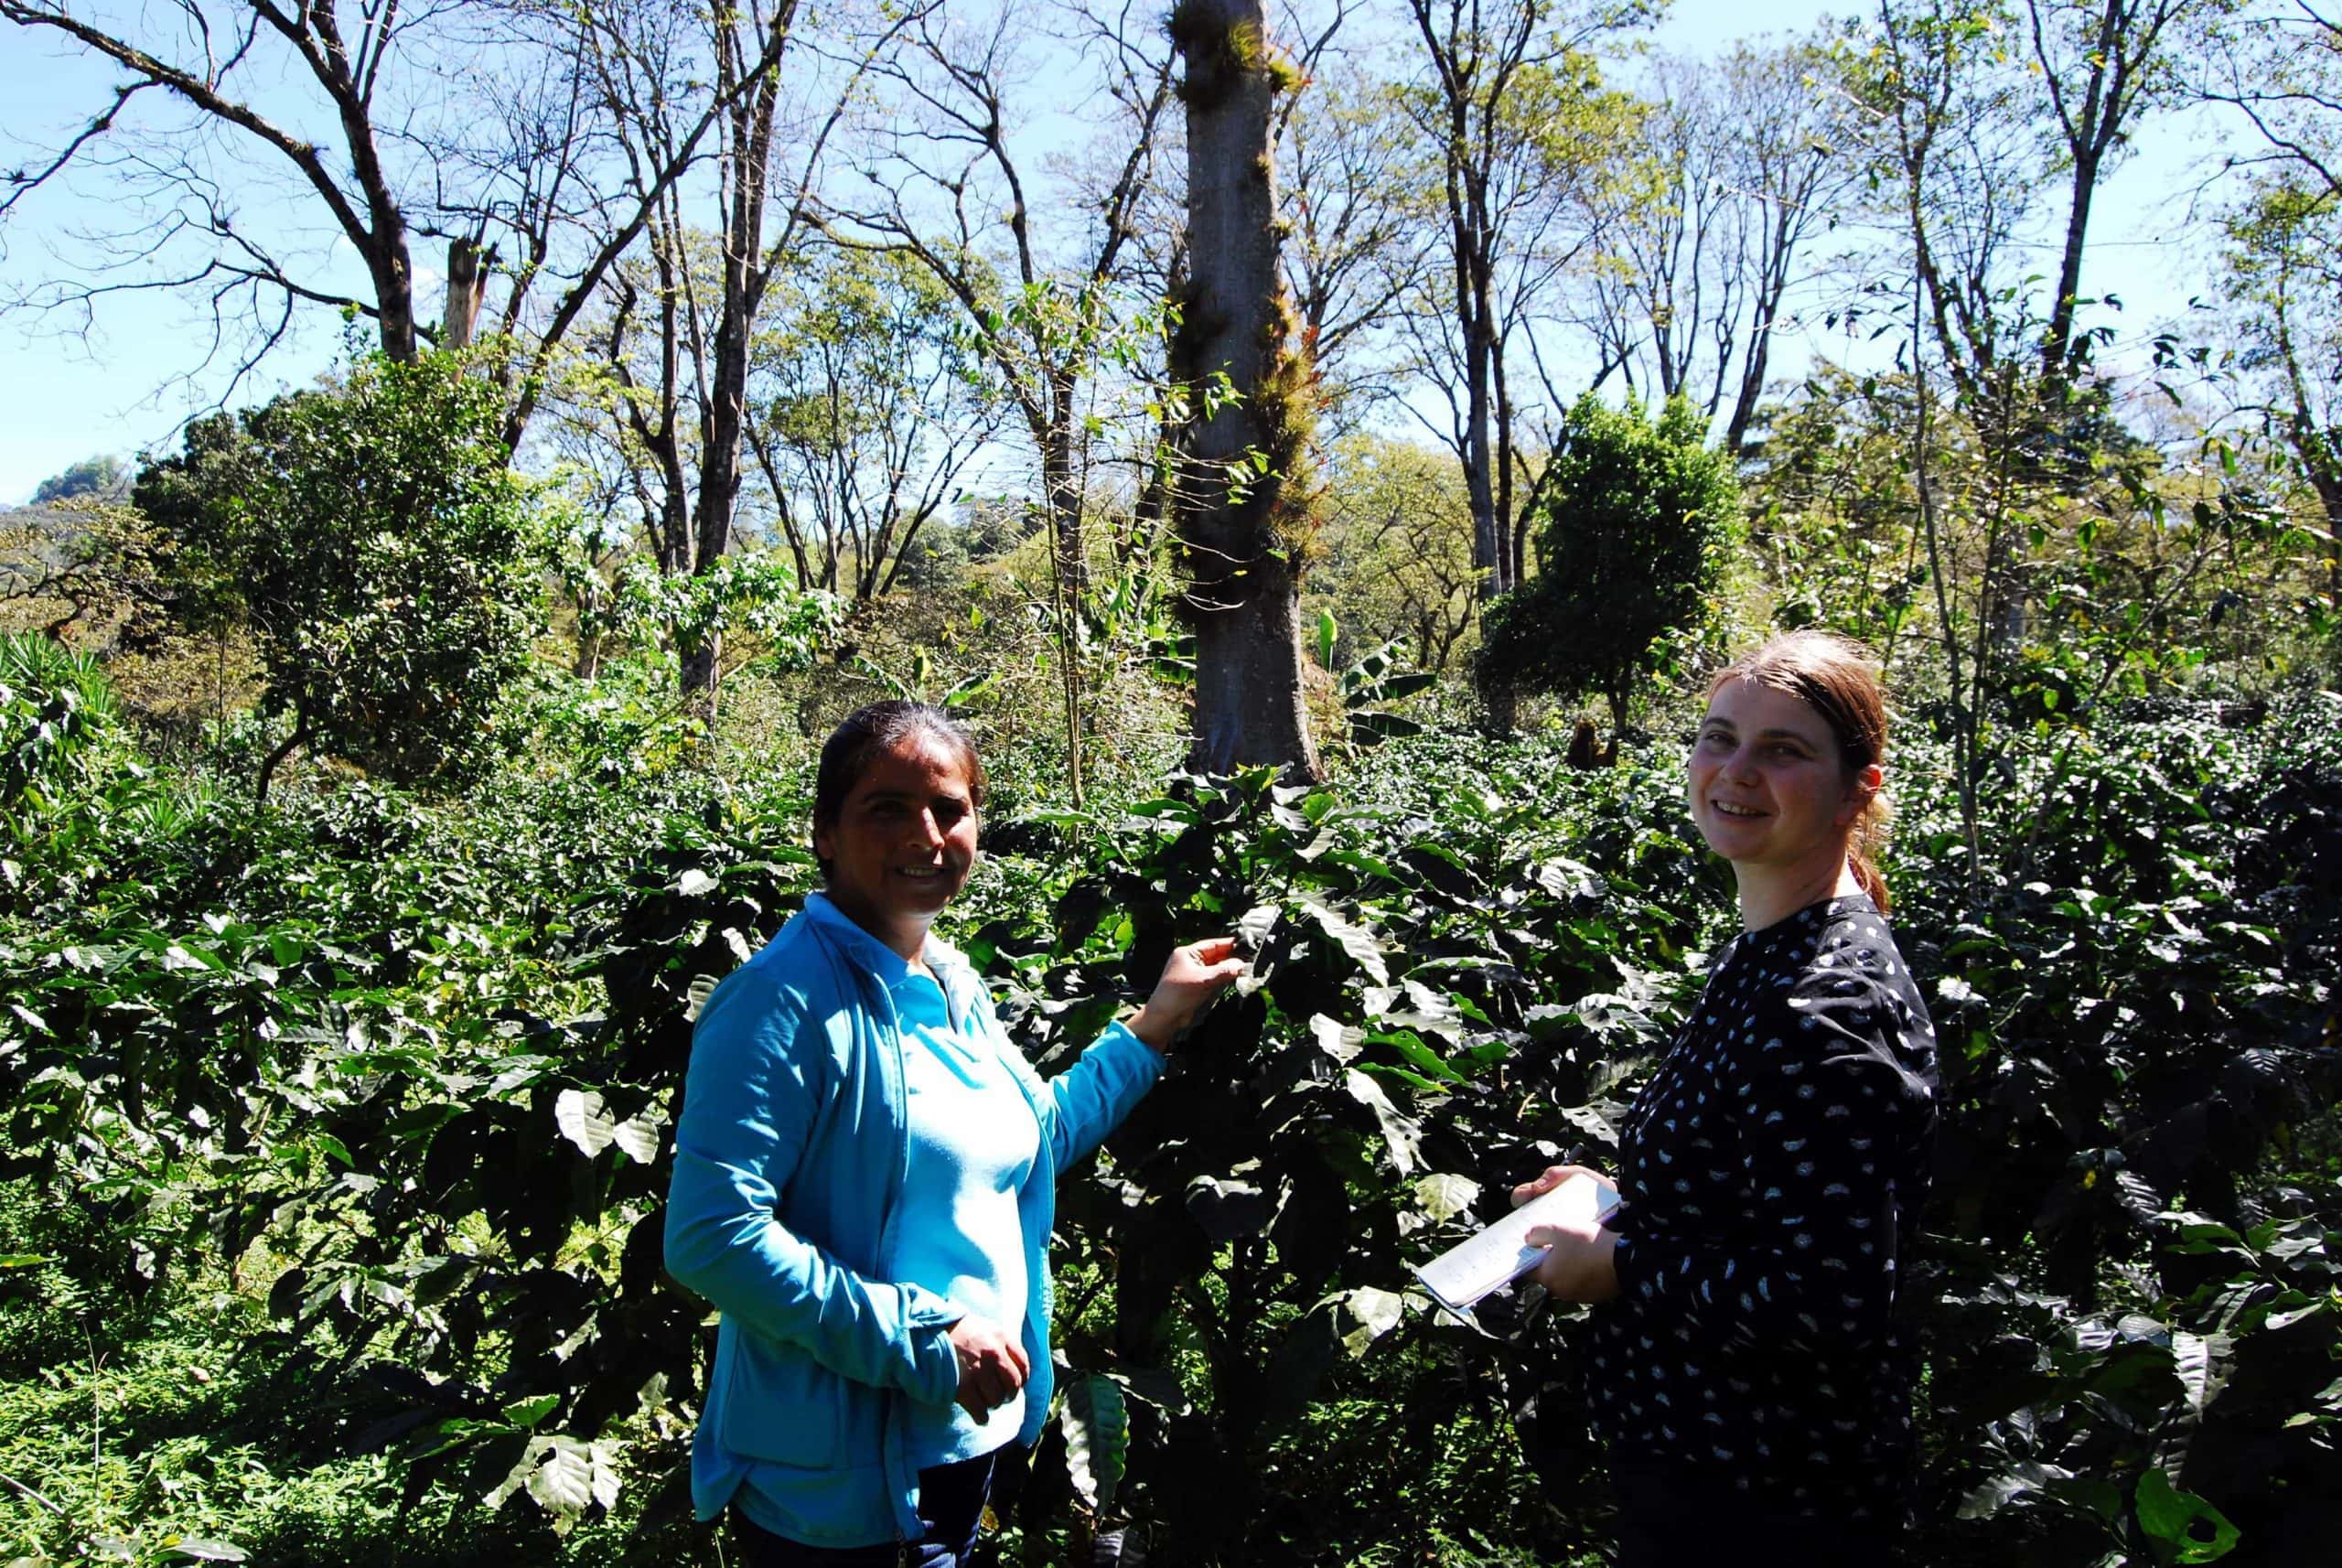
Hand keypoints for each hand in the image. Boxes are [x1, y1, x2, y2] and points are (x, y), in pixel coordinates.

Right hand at [948, 1316, 1029, 1416]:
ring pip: (996, 1399)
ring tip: (986, 1403)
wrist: (925, 1330)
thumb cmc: (954, 1329)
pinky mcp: (962, 1386)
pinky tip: (980, 1417)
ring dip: (993, 1404)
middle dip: (1009, 1395)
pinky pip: (979, 1409)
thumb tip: (1011, 1363)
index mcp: (1001, 1337)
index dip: (1021, 1379)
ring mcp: (977, 1371)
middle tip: (1001, 1397)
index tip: (1015, 1384)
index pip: (1023, 1365)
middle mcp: (993, 1354)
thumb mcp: (983, 1326)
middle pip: (1013, 1384)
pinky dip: (981, 1417)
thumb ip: (999, 1342)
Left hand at [1127, 936, 1246, 1051]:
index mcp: (1188, 953)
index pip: (1212, 944)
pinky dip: (1224, 978)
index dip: (1229, 944)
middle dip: (1231, 957)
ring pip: (1216, 967)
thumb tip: (1240, 964)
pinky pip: (1214, 978)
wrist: (1164, 1017)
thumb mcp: (1202, 980)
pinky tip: (1235, 978)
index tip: (1246, 944)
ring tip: (1246, 968)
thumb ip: (1223, 971)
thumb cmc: (1178, 995)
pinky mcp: (1198, 986)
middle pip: (1216, 955)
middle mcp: (1191, 961)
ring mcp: (1195, 974)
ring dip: (1229, 969)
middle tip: (1250, 958)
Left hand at [1514, 1163, 1620, 1304]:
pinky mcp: (1597, 1296)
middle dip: (1551, 1259)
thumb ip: (1538, 1232)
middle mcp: (1561, 1292)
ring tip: (1579, 1247)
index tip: (1534, 1243)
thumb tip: (1529, 1238)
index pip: (1528, 1269)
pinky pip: (1584, 1281)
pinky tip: (1593, 1257)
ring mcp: (1580, 1296)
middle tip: (1559, 1241)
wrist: (1626, 1260)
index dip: (1530, 1255)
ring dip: (1570, 1265)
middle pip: (1549, 1274)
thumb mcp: (1558, 1229)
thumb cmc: (1589, 1243)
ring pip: (1568, 1278)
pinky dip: (1585, 1271)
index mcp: (1549, 1278)